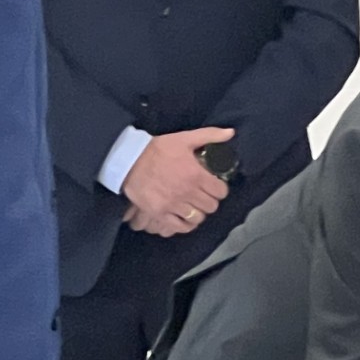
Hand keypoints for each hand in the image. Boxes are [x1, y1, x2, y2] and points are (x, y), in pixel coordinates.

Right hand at [120, 127, 234, 237]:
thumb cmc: (157, 149)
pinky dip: (185, 224)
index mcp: (196, 174)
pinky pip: (180, 227)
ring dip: (198, 212)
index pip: (221, 192)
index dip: (220, 189)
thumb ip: (209, 135)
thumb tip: (230, 133)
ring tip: (194, 206)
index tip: (215, 186)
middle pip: (211, 206)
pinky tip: (185, 217)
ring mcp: (173, 205)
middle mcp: (187, 192)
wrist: (128, 160)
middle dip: (210, 201)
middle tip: (204, 195)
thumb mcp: (184, 138)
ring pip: (198, 218)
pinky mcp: (160, 213)